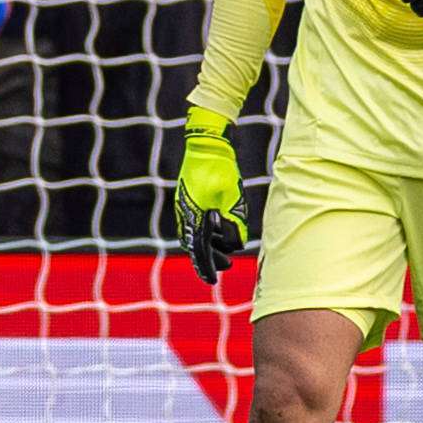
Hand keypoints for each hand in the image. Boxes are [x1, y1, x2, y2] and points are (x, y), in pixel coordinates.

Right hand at [172, 108, 250, 284]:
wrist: (206, 143)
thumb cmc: (220, 169)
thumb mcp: (232, 198)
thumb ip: (233, 222)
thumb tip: (237, 244)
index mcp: (195, 216)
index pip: (199, 250)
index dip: (206, 266)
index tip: (212, 280)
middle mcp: (186, 213)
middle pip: (195, 244)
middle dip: (210, 257)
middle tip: (226, 266)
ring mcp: (186, 204)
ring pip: (195, 233)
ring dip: (210, 243)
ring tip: (226, 248)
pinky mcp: (189, 197)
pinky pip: (196, 221)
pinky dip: (207, 230)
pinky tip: (219, 229)